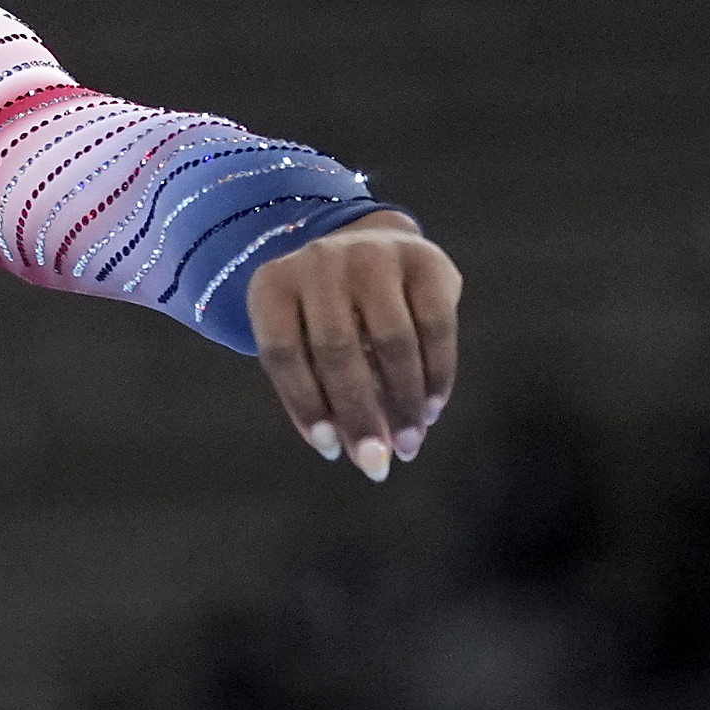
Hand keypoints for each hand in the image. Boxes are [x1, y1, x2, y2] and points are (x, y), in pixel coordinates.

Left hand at [249, 213, 457, 479]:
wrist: (371, 246)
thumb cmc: (327, 317)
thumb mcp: (307, 347)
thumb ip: (324, 398)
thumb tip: (369, 459)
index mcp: (273, 286)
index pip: (282, 350)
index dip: (304, 404)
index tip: (329, 449)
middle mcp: (318, 260)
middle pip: (336, 347)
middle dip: (359, 412)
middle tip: (377, 462)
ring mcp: (372, 253)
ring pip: (391, 338)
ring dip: (403, 400)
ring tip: (408, 444)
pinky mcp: (424, 259)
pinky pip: (435, 324)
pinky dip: (437, 373)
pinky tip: (432, 409)